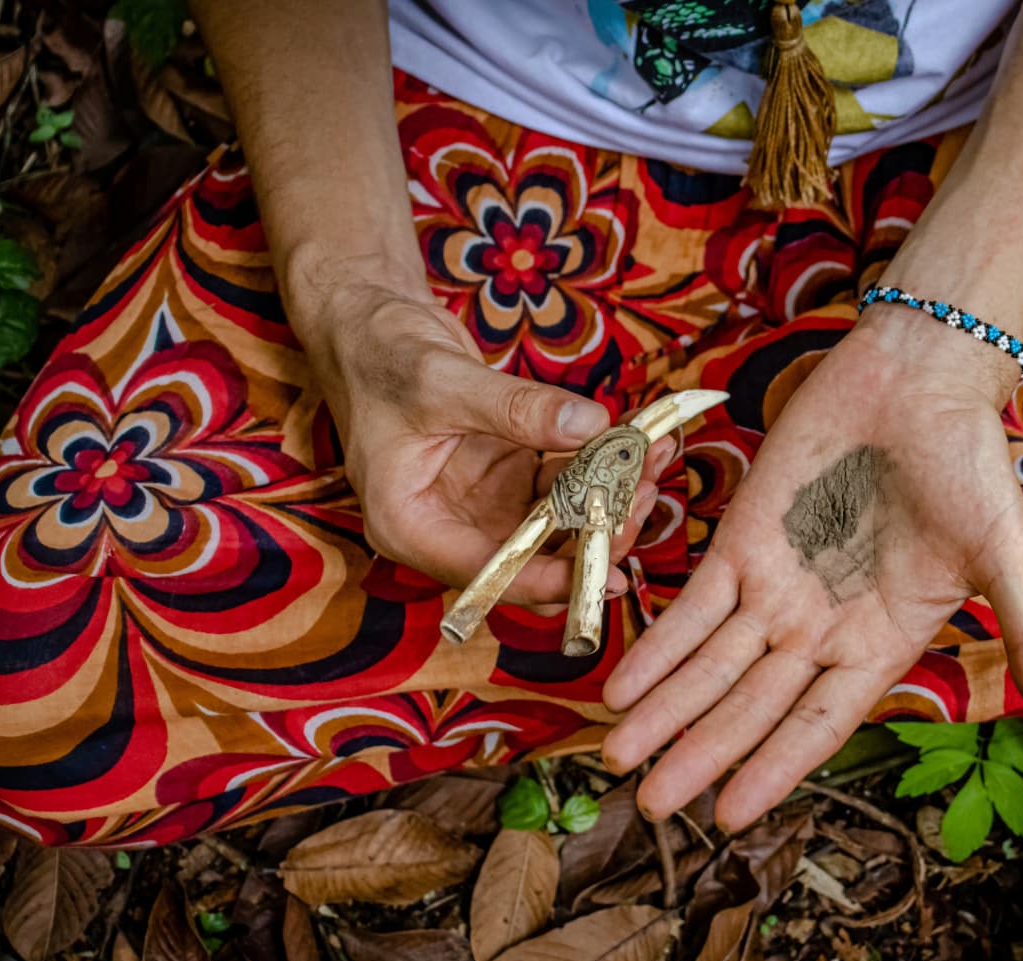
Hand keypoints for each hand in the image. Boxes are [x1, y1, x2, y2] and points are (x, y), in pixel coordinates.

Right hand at [288, 255, 671, 600]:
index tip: (606, 567)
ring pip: (556, 524)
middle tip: (643, 502)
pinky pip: (561, 483)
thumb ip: (516, 408)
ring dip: (606, 500)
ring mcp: (480, 503)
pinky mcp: (505, 476)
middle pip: (531, 558)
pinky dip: (598, 467)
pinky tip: (637, 444)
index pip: (487, 573)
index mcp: (409, 526)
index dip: (550, 578)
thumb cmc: (378, 354)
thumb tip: (591, 426)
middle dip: (592, 537)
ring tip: (653, 463)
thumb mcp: (443, 380)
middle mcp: (447, 527)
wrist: (368, 321)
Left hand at [599, 307, 1022, 829]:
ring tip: (615, 758)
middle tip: (649, 808)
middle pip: (750, 708)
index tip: (730, 820)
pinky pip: (691, 604)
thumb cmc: (974, 466)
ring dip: (665, 711)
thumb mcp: (1010, 558)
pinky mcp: (741, 540)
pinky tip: (619, 685)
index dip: (773, 771)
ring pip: (711, 665)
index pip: (817, 726)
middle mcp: (821, 630)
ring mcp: (777, 587)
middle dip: (699, 757)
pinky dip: (657, 644)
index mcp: (881, 646)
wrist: (921, 377)